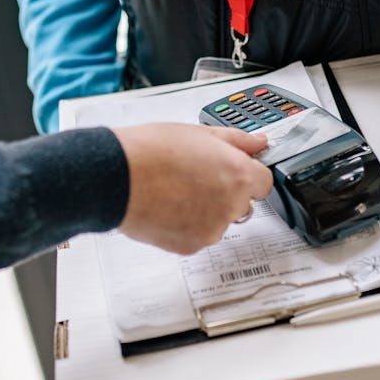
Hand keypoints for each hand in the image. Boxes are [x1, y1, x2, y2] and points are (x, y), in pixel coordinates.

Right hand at [113, 123, 273, 254]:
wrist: (116, 177)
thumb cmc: (152, 152)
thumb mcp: (200, 133)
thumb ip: (237, 141)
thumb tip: (259, 142)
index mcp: (238, 176)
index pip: (263, 182)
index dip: (247, 173)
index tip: (233, 169)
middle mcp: (230, 207)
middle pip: (241, 203)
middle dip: (225, 191)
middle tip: (196, 175)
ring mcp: (211, 230)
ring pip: (217, 220)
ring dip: (205, 209)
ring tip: (175, 189)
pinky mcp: (190, 246)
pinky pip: (196, 235)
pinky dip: (186, 224)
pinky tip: (167, 205)